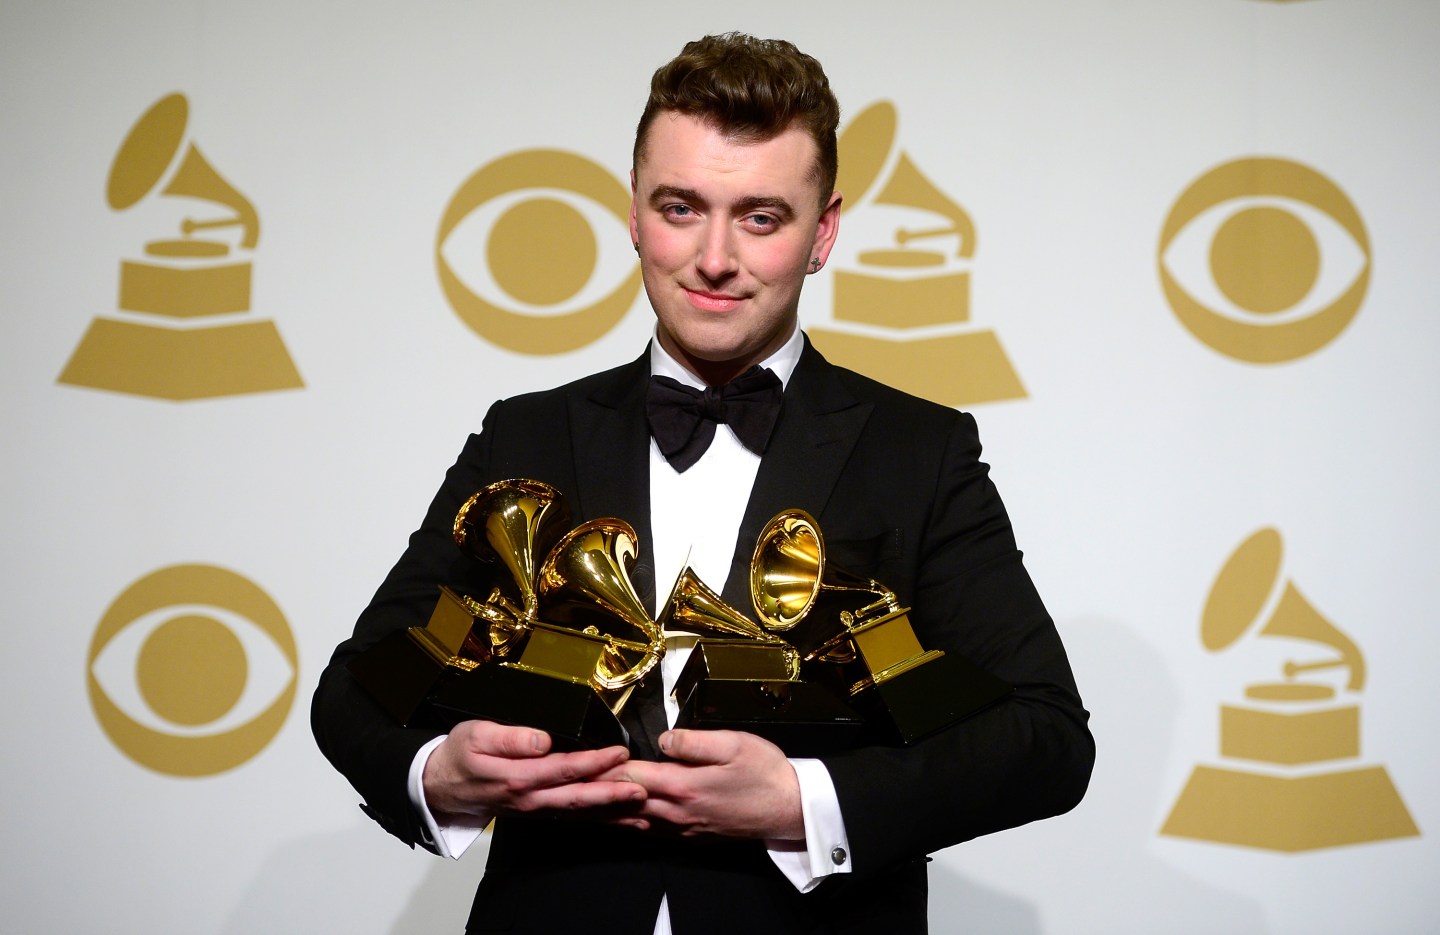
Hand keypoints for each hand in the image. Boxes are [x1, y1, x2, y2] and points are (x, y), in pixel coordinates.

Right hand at [421, 720, 645, 824]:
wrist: (439, 787)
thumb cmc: (458, 756)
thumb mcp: (475, 736)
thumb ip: (510, 739)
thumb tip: (543, 739)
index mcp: (516, 777)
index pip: (562, 770)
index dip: (593, 762)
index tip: (619, 753)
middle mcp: (529, 798)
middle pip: (577, 798)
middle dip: (613, 795)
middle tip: (644, 790)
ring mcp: (534, 809)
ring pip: (578, 812)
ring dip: (611, 812)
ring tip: (643, 809)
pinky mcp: (536, 811)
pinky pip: (571, 816)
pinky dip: (597, 818)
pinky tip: (619, 816)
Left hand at [599, 729, 802, 839]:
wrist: (790, 808)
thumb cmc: (765, 772)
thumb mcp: (734, 744)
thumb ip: (694, 741)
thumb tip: (663, 739)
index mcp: (684, 786)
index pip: (631, 776)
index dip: (604, 768)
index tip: (581, 761)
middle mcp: (678, 812)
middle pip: (625, 803)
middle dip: (596, 794)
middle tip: (567, 786)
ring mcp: (684, 828)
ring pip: (634, 822)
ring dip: (607, 813)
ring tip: (581, 806)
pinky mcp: (692, 835)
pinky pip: (652, 831)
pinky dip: (630, 824)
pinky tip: (620, 819)